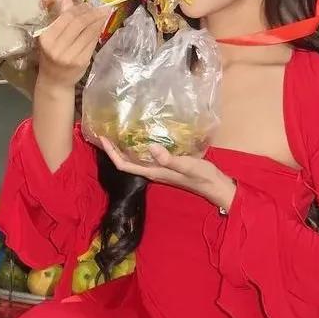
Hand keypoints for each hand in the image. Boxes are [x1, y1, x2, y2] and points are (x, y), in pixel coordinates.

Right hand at [35, 0, 110, 90]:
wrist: (54, 81)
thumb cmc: (50, 56)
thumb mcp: (50, 36)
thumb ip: (60, 16)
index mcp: (47, 38)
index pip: (66, 18)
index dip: (79, 8)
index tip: (88, 3)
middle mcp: (58, 47)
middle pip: (79, 23)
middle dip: (92, 12)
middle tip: (100, 7)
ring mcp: (71, 55)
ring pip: (88, 32)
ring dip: (99, 20)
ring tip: (105, 12)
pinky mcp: (82, 61)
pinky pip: (93, 42)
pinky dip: (98, 31)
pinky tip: (101, 25)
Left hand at [98, 137, 236, 211]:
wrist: (215, 185)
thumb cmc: (201, 176)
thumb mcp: (186, 165)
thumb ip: (168, 158)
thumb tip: (150, 146)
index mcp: (153, 172)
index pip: (124, 165)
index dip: (112, 153)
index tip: (103, 139)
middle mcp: (153, 171)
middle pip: (126, 162)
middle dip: (114, 149)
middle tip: (106, 132)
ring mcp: (159, 169)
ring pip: (135, 159)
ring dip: (125, 148)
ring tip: (119, 132)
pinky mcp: (166, 165)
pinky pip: (147, 156)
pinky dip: (140, 147)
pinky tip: (143, 136)